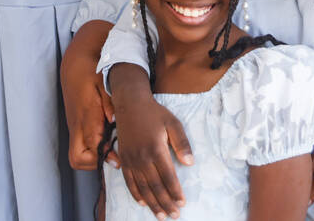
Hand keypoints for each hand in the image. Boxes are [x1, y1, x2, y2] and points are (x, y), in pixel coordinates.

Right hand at [61, 50, 111, 170]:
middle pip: (77, 159)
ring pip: (78, 155)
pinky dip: (94, 149)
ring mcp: (75, 126)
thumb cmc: (91, 70)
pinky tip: (110, 140)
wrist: (75, 61)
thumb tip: (114, 120)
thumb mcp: (104, 82)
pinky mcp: (77, 124)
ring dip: (94, 158)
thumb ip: (109, 102)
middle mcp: (77, 125)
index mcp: (85, 116)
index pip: (90, 147)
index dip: (105, 157)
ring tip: (115, 149)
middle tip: (116, 156)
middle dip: (95, 164)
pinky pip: (82, 145)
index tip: (120, 158)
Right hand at [112, 66, 192, 219]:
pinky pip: (129, 181)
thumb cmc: (155, 113)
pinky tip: (143, 203)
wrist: (130, 105)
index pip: (168, 177)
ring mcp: (131, 160)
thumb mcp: (173, 123)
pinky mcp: (124, 159)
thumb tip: (190, 163)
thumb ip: (182, 143)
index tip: (182, 204)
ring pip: (142, 187)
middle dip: (166, 203)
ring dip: (152, 203)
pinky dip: (136, 194)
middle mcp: (142, 157)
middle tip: (174, 215)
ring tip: (160, 215)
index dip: (175, 192)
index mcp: (156, 149)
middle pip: (155, 186)